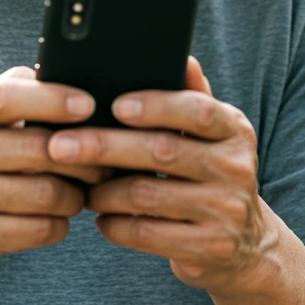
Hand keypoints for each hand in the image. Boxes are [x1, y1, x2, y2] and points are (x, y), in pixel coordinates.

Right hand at [0, 66, 105, 282]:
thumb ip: (10, 91)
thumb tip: (64, 75)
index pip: (7, 97)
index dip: (53, 100)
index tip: (88, 105)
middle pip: (38, 148)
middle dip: (83, 155)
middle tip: (104, 158)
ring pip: (48, 193)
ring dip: (76, 194)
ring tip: (81, 189)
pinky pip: (40, 229)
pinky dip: (59, 223)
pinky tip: (57, 215)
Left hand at [46, 57, 277, 295]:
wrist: (244, 246)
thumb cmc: (209, 174)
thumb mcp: (210, 135)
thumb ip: (191, 96)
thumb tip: (180, 55)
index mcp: (234, 129)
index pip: (197, 110)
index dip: (155, 105)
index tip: (114, 105)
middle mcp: (236, 167)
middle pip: (161, 150)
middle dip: (104, 146)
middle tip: (59, 145)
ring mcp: (226, 211)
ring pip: (147, 194)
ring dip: (103, 190)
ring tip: (81, 185)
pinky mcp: (210, 249)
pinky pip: (148, 233)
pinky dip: (115, 224)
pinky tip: (101, 218)